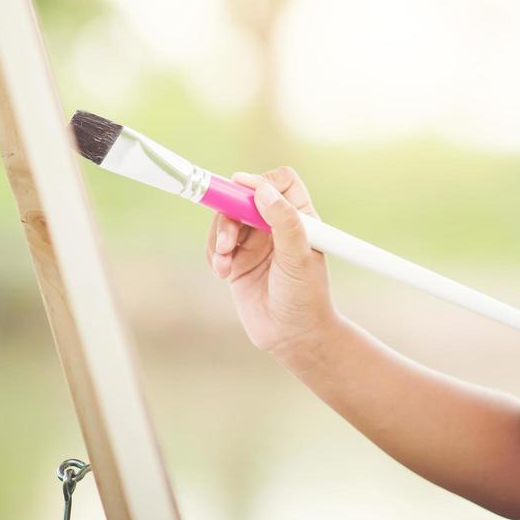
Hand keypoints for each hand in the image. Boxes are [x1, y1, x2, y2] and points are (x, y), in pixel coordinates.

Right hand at [206, 165, 338, 361]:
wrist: (291, 337)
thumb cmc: (305, 297)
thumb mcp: (298, 256)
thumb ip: (283, 221)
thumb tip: (262, 189)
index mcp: (299, 217)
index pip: (280, 182)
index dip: (261, 181)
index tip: (244, 192)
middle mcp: (275, 226)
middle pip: (244, 198)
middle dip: (230, 215)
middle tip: (227, 241)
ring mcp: (254, 243)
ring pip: (226, 221)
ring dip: (219, 239)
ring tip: (226, 263)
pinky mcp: (237, 261)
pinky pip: (216, 246)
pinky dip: (215, 256)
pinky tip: (223, 274)